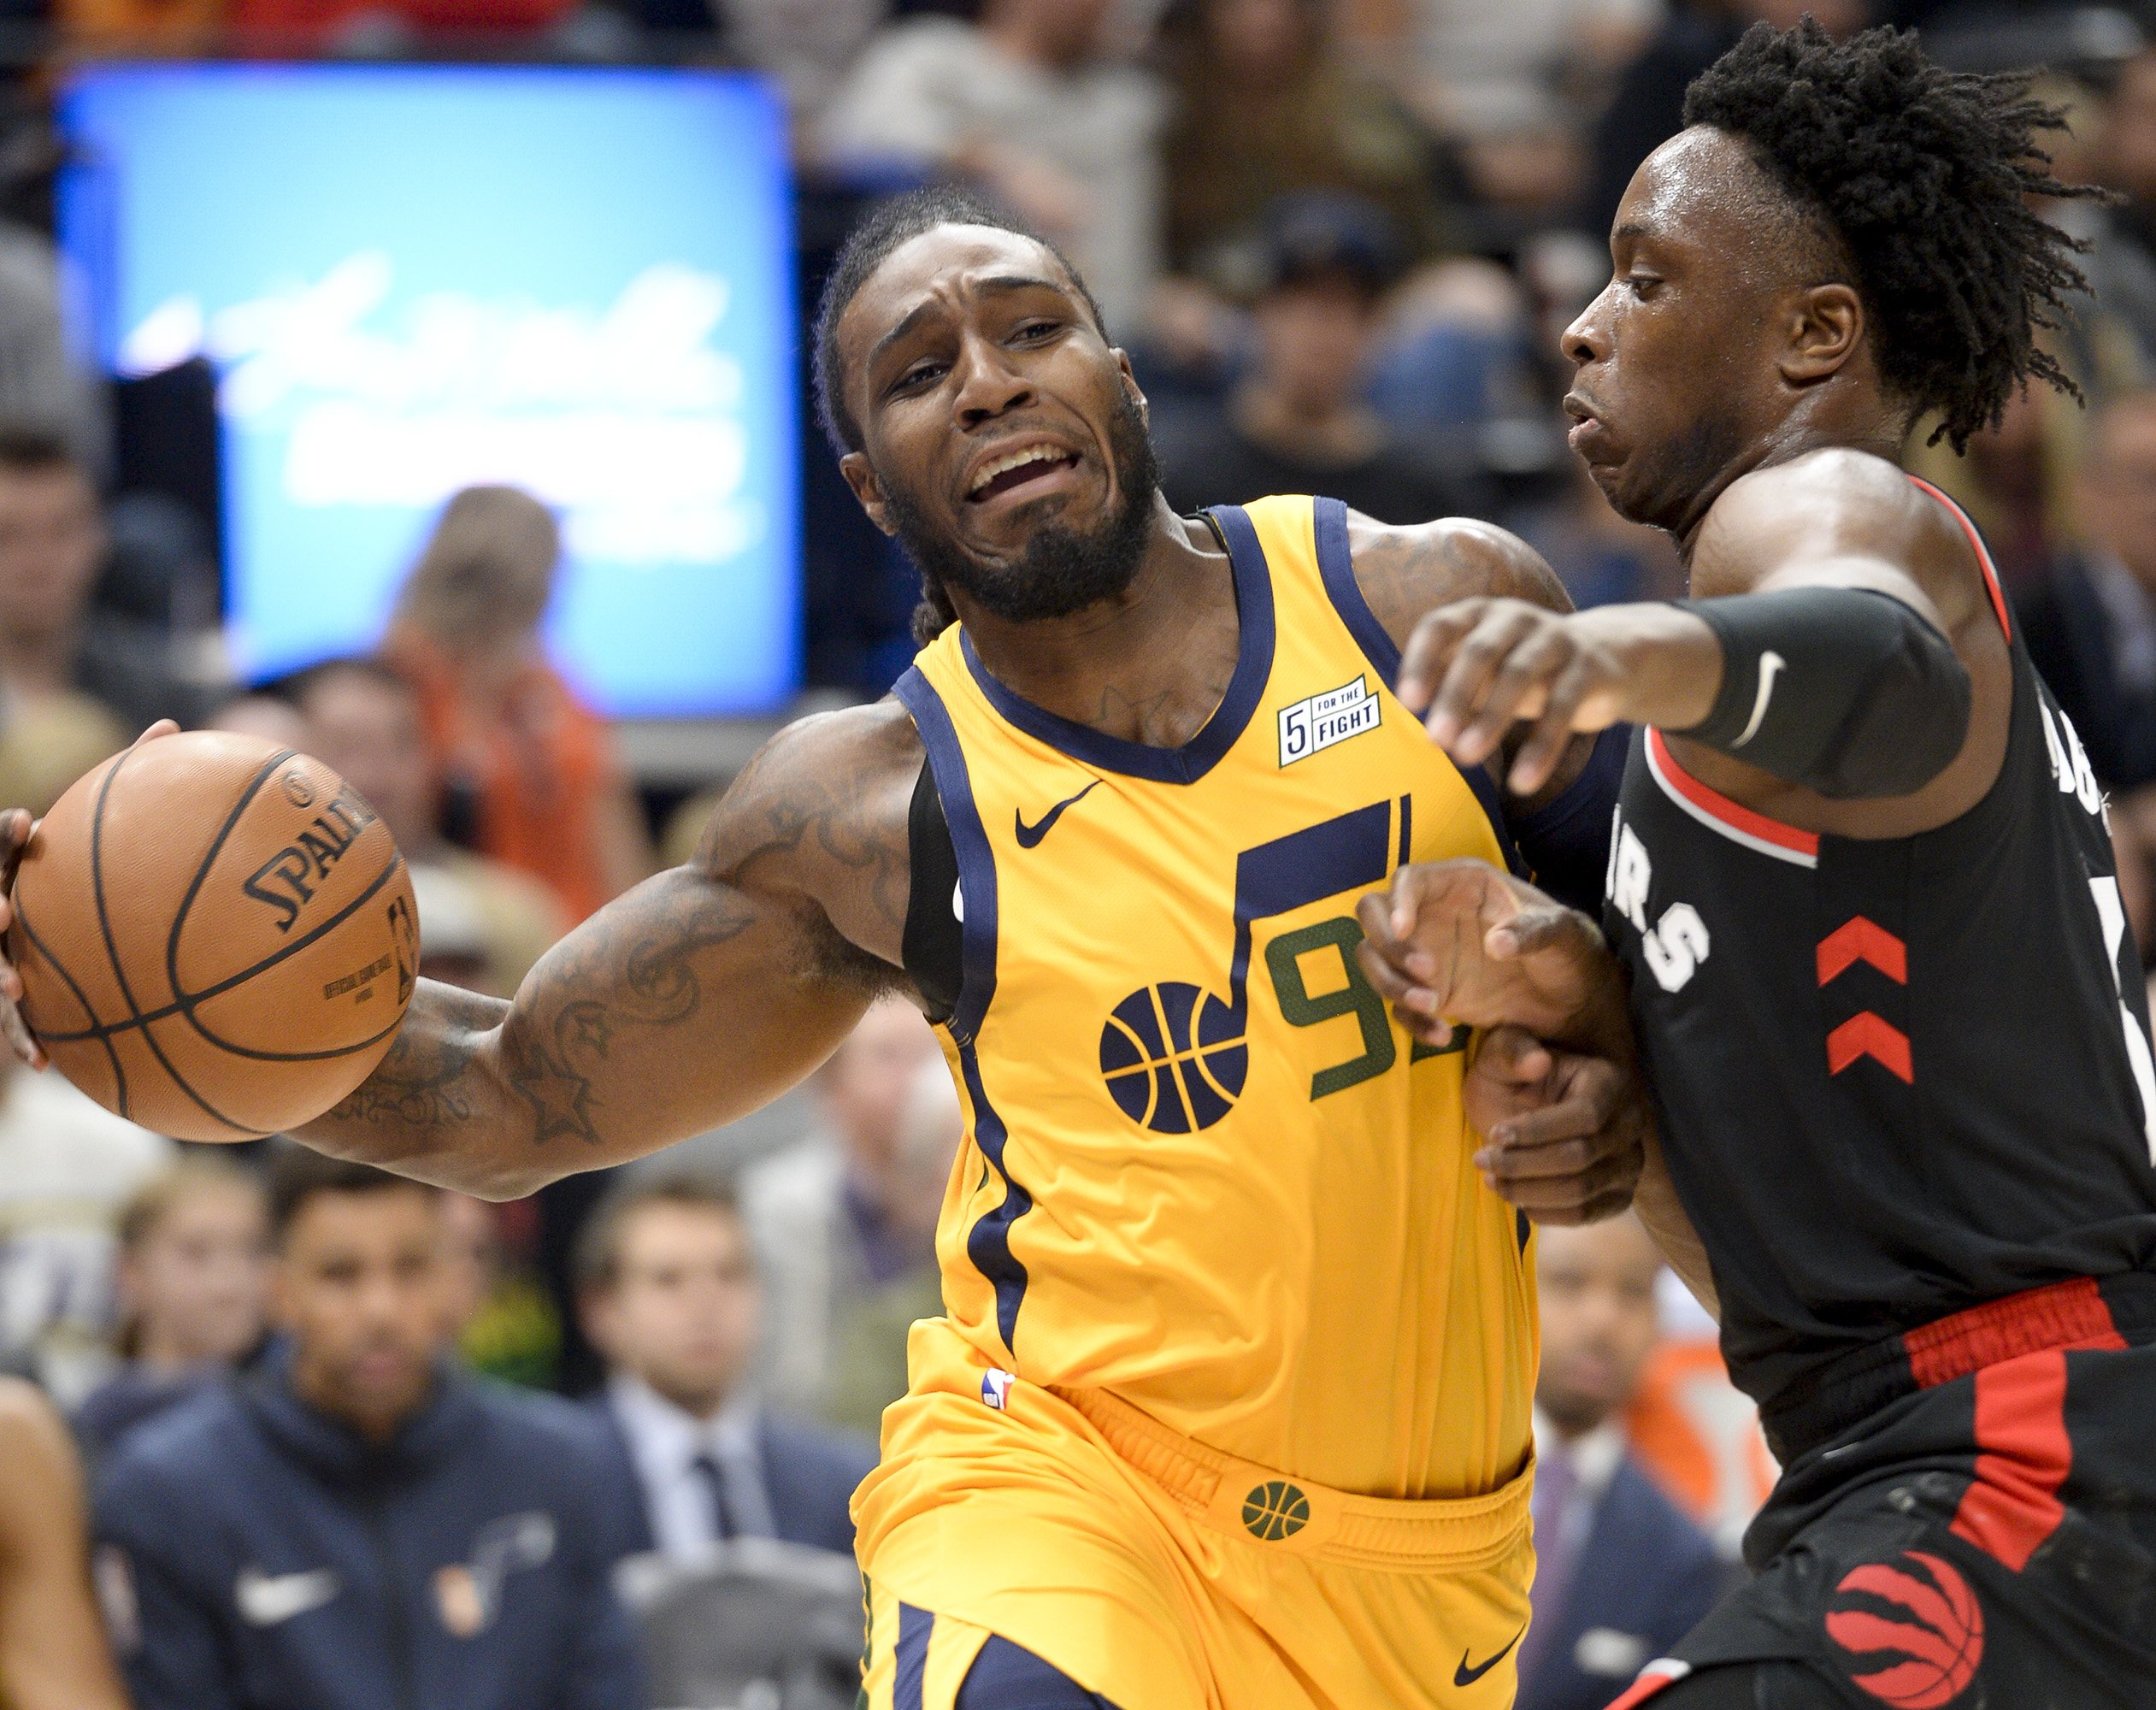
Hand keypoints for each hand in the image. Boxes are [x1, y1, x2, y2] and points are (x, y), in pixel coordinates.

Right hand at [0, 720, 176, 1069]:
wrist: (89, 938)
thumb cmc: (93, 870)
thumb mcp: (109, 830)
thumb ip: (132, 779)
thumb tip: (172, 724)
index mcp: (19, 865)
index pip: (4, 843)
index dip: (8, 833)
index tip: (27, 820)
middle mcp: (2, 904)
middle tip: (1, 911)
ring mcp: (1, 951)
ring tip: (15, 990)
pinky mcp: (15, 997)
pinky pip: (12, 1024)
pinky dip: (24, 1041)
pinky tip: (44, 1065)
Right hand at [1354, 858, 1615, 1048]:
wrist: (1577, 1000)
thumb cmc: (1572, 951)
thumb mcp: (1565, 935)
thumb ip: (1534, 932)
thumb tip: (1496, 942)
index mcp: (1463, 884)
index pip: (1410, 879)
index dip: (1399, 900)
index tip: (1405, 929)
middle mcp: (1434, 914)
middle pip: (1373, 914)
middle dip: (1387, 944)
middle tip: (1423, 972)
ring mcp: (1426, 954)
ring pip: (1374, 958)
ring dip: (1390, 982)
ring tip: (1432, 1005)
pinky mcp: (1429, 992)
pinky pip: (1398, 1004)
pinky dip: (1411, 1021)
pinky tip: (1443, 1035)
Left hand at [1397, 598, 1716, 794]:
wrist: (1605, 658)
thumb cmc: (1521, 669)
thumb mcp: (1483, 674)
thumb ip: (1450, 690)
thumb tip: (1417, 732)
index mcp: (1478, 614)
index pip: (1440, 627)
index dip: (1421, 661)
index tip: (1407, 702)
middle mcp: (1514, 618)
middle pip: (1479, 651)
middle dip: (1454, 695)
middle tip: (1435, 739)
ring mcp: (1554, 638)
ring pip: (1519, 674)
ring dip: (1490, 719)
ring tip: (1467, 758)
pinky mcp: (1588, 667)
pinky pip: (1562, 707)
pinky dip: (1541, 747)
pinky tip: (1522, 782)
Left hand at [1462, 1024, 1645, 1224]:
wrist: (1521, 1108)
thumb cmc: (1510, 1077)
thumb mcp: (1499, 1056)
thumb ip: (1512, 1052)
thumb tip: (1538, 1061)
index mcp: (1607, 1080)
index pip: (1585, 1115)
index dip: (1538, 1131)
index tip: (1495, 1134)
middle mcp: (1629, 1122)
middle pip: (1581, 1156)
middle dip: (1524, 1163)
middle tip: (1482, 1160)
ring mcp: (1628, 1161)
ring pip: (1582, 1190)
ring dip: (1528, 1191)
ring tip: (1491, 1179)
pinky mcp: (1617, 1194)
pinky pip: (1585, 1215)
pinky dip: (1545, 1212)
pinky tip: (1515, 1197)